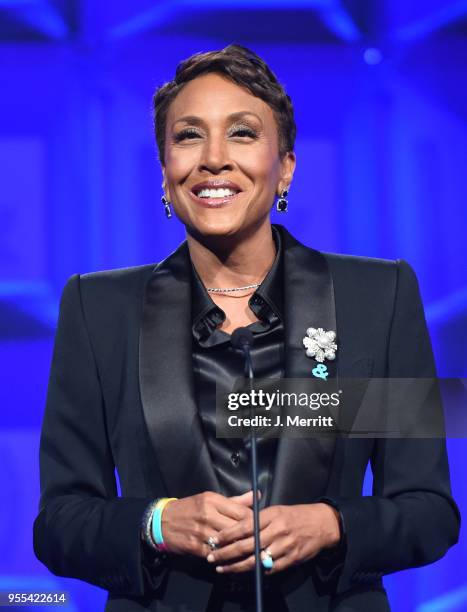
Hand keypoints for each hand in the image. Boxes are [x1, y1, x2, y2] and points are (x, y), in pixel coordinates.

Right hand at [160, 490, 258, 557]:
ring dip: (238, 548)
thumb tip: (257, 495)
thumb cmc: (190, 508)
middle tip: (259, 541)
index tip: (261, 526)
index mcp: (213, 500)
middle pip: (237, 527)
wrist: (162, 521)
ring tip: (249, 551)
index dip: (254, 520)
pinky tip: (232, 558)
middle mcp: (208, 514)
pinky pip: (216, 553)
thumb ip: (235, 500)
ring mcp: (201, 531)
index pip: (241, 511)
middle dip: (249, 535)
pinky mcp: (195, 546)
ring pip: (228, 542)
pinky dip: (225, 557)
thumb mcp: (210, 499)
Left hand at [206, 503, 340, 573]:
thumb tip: (237, 527)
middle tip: (212, 558)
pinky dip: (256, 572)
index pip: (244, 526)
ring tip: (223, 569)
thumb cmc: (295, 515)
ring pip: (256, 560)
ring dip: (237, 567)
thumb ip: (258, 519)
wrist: (322, 524)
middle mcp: (277, 531)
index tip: (214, 540)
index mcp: (271, 516)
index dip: (228, 534)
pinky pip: (270, 569)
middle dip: (226, 553)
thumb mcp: (276, 510)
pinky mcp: (291, 559)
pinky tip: (244, 574)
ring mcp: (284, 546)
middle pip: (247, 545)